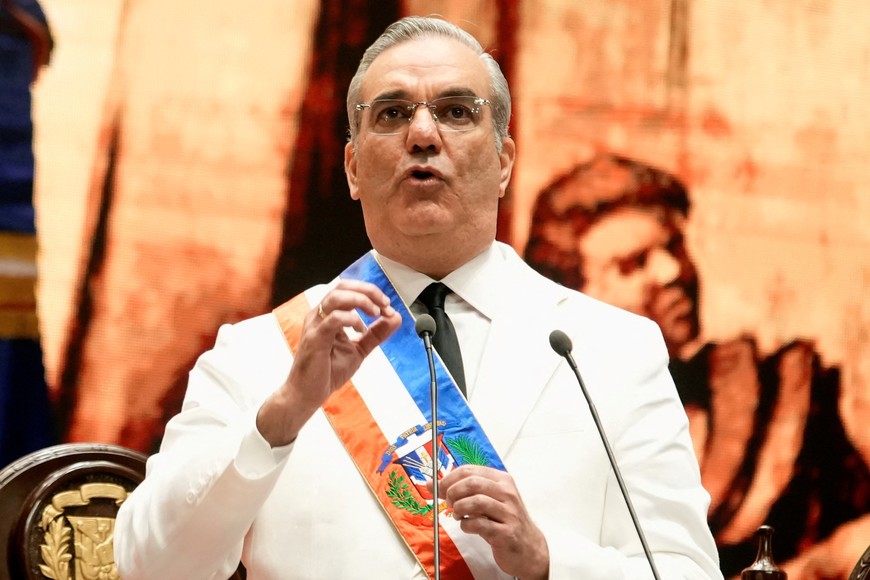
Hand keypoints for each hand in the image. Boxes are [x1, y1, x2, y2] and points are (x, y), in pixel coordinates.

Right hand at [257, 279, 401, 445]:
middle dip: (368, 291)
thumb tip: (395, 317)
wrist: (308, 394)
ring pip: (336, 297)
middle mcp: (320, 315)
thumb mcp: (359, 349)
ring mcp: (315, 325)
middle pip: (343, 286)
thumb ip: (376, 334)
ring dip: (361, 300)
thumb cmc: (327, 371)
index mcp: (329, 314)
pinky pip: (332, 319)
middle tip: (384, 304)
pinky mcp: (315, 339)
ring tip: (375, 313)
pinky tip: (360, 328)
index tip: (388, 307)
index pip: (349, 289)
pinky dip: (349, 318)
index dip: (371, 293)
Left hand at [434, 465, 548, 579]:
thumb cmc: (504, 520)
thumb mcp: (487, 500)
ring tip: (458, 515)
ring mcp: (508, 513)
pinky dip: (466, 525)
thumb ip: (462, 490)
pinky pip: (480, 524)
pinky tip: (467, 526)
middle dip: (453, 492)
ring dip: (459, 508)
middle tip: (448, 503)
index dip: (449, 479)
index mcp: (502, 480)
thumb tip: (431, 484)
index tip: (439, 489)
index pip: (469, 470)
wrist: (528, 547)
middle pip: (472, 483)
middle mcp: (507, 493)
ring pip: (476, 501)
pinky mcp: (506, 533)